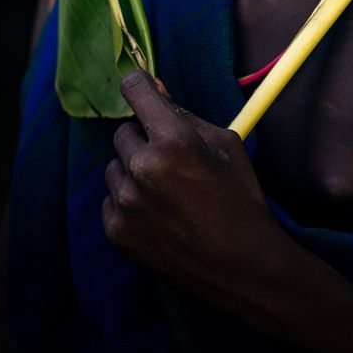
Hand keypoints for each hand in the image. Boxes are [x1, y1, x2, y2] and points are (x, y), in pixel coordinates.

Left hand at [102, 70, 289, 309]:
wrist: (241, 267)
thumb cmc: (240, 200)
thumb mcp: (226, 145)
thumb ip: (187, 116)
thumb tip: (156, 92)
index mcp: (173, 141)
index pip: (135, 90)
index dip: (139, 86)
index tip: (142, 89)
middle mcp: (142, 168)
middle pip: (123, 132)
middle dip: (144, 139)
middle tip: (172, 160)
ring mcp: (126, 203)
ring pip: (114, 167)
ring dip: (133, 171)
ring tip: (166, 192)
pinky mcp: (117, 232)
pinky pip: (111, 199)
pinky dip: (128, 202)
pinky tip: (158, 215)